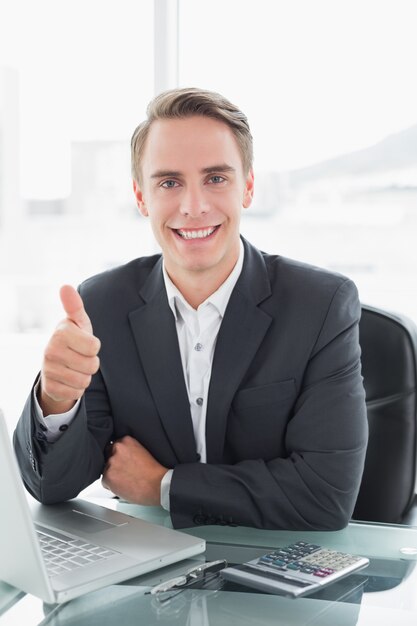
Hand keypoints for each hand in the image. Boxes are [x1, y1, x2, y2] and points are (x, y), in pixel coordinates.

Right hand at [39, 285, 100, 415]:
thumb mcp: (77, 322)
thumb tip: (65, 286)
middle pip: (92, 365)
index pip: (95, 346)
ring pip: (85, 380)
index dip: (93, 347)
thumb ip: (74, 306)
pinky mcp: (51, 388)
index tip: (83, 342)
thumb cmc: (73, 340)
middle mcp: (51, 350)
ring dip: (85, 376)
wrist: (55, 365)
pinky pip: (77, 393)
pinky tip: (69, 379)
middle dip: (91, 363)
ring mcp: (49, 370)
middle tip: (80, 357)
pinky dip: (77, 388)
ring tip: (75, 367)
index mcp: (60, 332)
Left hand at [102, 436, 167, 505]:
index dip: (117, 455)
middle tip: (124, 471)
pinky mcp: (108, 476)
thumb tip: (121, 457)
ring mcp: (111, 462)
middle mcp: (117, 449)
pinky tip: (124, 486)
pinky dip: (112, 486)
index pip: (113, 446)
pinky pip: (105, 482)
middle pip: (107, 456)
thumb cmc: (154, 472)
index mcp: (126, 440)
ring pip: (106, 470)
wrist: (157, 484)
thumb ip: (128, 450)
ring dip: (113, 475)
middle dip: (114, 464)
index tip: (122, 461)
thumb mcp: (142, 451)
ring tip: (127, 480)